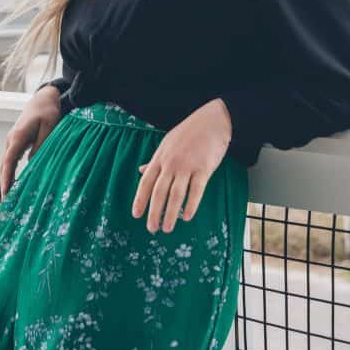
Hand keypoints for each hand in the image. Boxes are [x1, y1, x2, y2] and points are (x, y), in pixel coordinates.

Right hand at [0, 86, 61, 199]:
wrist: (44, 98)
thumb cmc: (49, 111)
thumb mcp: (50, 127)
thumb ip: (42, 146)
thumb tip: (33, 164)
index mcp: (18, 136)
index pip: (9, 161)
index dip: (6, 178)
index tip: (6, 192)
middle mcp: (11, 140)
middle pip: (5, 165)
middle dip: (5, 184)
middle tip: (7, 204)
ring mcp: (12, 141)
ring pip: (7, 163)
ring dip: (7, 179)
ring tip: (10, 198)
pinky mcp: (16, 142)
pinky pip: (11, 160)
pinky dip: (10, 172)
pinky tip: (15, 184)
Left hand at [131, 99, 232, 233]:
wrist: (213, 120)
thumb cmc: (189, 132)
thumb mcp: (167, 143)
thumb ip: (155, 160)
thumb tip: (140, 170)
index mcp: (160, 157)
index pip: (146, 182)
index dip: (140, 199)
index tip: (136, 215)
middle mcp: (171, 163)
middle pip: (159, 191)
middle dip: (154, 212)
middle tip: (151, 228)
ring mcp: (187, 165)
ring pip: (176, 194)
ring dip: (170, 213)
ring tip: (167, 228)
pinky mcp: (204, 168)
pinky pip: (196, 190)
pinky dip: (191, 205)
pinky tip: (187, 217)